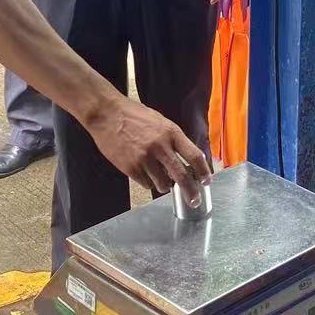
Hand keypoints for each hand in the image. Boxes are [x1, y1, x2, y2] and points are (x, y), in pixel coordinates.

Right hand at [86, 95, 210, 193]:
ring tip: (162, 180)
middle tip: (194, 200)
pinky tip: (145, 173)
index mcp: (171, 133)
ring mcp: (144, 159)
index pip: (194, 155)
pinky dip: (148, 182)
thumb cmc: (134, 115)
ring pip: (163, 184)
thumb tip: (185, 159)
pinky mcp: (130, 168)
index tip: (206, 180)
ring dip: (165, 185)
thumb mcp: (160, 122)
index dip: (203, 171)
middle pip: (181, 176)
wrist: (107, 114)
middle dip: (190, 191)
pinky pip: (146, 184)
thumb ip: (173, 140)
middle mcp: (160, 147)